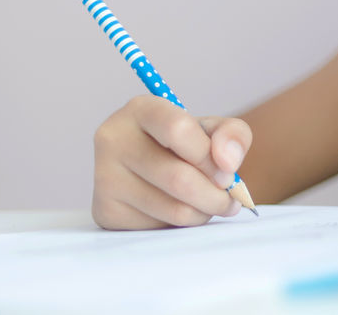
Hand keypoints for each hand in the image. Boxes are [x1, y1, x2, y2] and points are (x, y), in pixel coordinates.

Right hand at [91, 94, 252, 229]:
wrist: (151, 170)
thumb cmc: (186, 145)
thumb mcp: (213, 130)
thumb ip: (232, 134)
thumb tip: (228, 162)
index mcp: (141, 109)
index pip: (177, 129)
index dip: (210, 157)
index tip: (229, 174)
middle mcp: (114, 139)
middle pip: (177, 177)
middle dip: (215, 195)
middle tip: (231, 199)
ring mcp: (104, 177)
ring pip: (172, 208)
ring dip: (204, 212)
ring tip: (211, 204)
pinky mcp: (106, 211)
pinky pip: (158, 227)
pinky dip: (183, 224)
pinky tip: (184, 210)